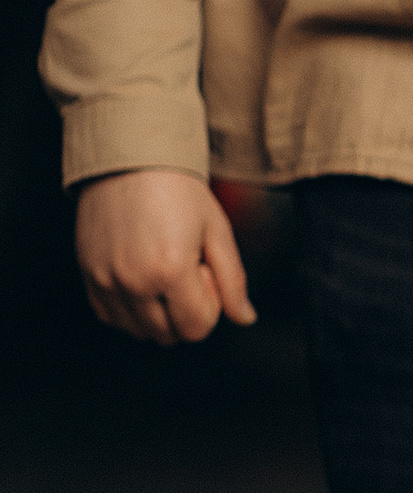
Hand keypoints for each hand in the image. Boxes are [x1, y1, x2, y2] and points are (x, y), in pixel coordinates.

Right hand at [73, 170, 255, 345]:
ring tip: (162, 271)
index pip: (197, 328)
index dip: (209, 306)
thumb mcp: (217, 230)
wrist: (129, 157)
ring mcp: (105, 278)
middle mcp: (133, 280)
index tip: (204, 271)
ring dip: (157, 314)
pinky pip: (109, 316)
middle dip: (185, 311)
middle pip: (168, 335)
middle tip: (185, 269)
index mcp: (170, 270)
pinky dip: (129, 310)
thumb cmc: (175, 187)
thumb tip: (245, 317)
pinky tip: (142, 280)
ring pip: (138, 331)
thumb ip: (233, 281)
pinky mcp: (87, 273)